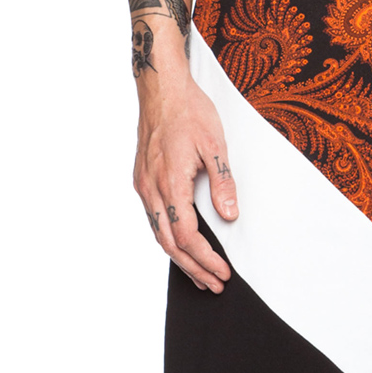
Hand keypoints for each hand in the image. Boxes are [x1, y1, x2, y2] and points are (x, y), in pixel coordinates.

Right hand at [133, 74, 238, 292]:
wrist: (160, 88)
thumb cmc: (189, 111)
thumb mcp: (215, 144)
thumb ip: (222, 182)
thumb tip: (229, 215)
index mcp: (170, 182)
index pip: (186, 236)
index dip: (205, 259)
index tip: (222, 272)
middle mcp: (152, 188)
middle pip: (170, 243)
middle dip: (194, 268)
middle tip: (214, 284)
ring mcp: (144, 186)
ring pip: (158, 235)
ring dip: (180, 259)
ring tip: (200, 275)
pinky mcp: (142, 181)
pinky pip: (153, 220)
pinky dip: (168, 240)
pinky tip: (181, 248)